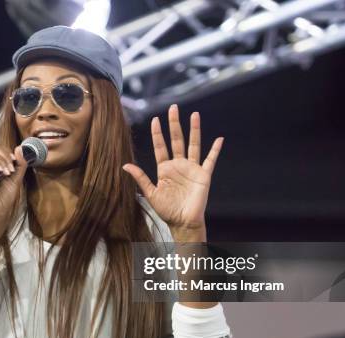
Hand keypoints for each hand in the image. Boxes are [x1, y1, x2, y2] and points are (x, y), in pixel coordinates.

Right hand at [0, 143, 27, 243]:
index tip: (15, 160)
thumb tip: (21, 148)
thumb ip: (20, 164)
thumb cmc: (4, 198)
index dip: (8, 152)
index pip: (0, 150)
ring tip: (7, 172)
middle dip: (5, 156)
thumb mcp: (16, 178)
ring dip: (1, 160)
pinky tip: (0, 171)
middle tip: (11, 168)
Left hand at [122, 105, 222, 231]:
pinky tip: (219, 139)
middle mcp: (178, 165)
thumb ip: (141, 178)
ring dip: (194, 130)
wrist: (183, 222)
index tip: (155, 119)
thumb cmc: (167, 210)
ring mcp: (192, 169)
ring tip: (194, 114)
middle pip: (177, 140)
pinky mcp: (203, 175)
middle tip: (173, 108)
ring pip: (193, 145)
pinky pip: (210, 160)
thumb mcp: (151, 193)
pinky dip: (215, 150)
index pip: (161, 147)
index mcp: (165, 169)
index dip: (158, 133)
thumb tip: (125, 165)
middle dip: (174, 124)